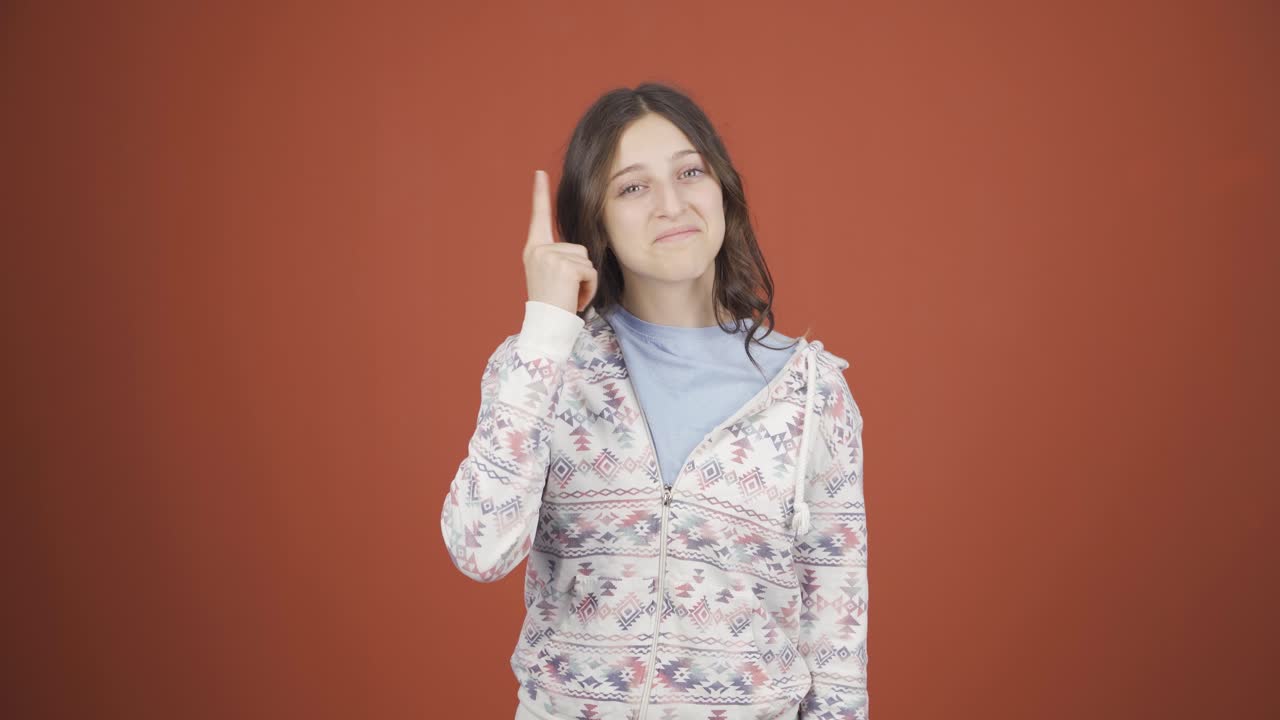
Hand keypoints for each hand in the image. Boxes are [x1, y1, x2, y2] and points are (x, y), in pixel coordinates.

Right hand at [522, 170, 597, 313]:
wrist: (545, 327)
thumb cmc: (552, 306)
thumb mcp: (550, 276)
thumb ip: (559, 258)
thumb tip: (580, 252)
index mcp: (534, 250)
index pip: (538, 217)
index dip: (539, 194)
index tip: (539, 173)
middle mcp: (539, 249)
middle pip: (579, 247)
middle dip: (581, 271)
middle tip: (565, 291)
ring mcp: (550, 256)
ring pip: (587, 259)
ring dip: (586, 281)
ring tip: (570, 295)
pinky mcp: (564, 266)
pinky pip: (590, 271)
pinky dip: (589, 288)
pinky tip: (575, 299)